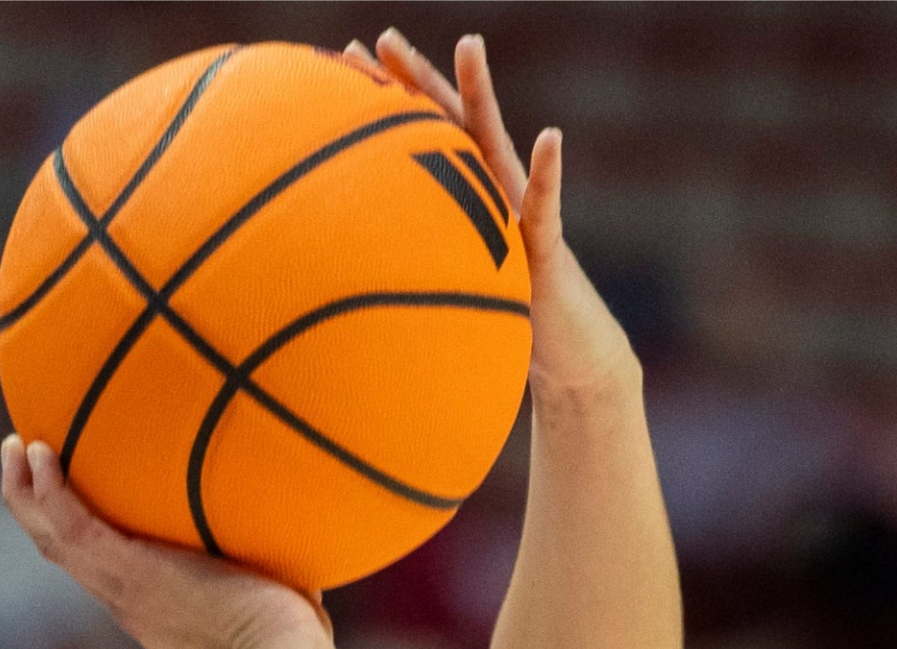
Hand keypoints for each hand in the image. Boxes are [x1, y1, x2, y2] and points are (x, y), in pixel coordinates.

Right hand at [0, 434, 330, 648]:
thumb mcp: (267, 601)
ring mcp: (120, 588)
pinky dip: (48, 491)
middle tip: (22, 462)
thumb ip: (264, 569)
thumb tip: (293, 534)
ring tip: (17, 446)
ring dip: (27, 492)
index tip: (69, 500)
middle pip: (60, 551)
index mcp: (149, 609)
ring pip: (51, 538)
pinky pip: (71, 524)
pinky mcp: (127, 571)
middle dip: (35, 507)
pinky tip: (40, 451)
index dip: (73, 533)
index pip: (99, 569)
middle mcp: (124, 601)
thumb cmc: (293, 639)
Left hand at [344, 30, 640, 399]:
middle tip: (381, 36)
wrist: (568, 364)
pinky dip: (548, 176)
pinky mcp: (548, 253)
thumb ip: (399, 284)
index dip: (381, 103)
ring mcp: (520, 217)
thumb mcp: (437, 300)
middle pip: (446, 125)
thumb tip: (328, 293)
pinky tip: (550, 139)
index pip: (413, 142)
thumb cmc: (500, 330)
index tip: (340, 63)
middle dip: (414, 79)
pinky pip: (545, 209)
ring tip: (469, 44)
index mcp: (458, 204)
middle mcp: (489, 197)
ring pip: (495, 145)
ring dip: (481, 95)